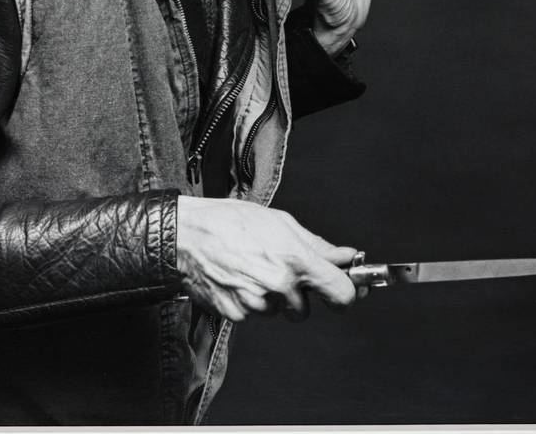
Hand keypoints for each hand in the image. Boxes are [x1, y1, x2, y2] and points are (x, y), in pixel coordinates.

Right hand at [176, 196, 364, 321]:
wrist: (187, 235)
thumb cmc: (231, 221)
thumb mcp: (281, 222)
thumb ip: (318, 245)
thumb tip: (346, 256)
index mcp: (295, 259)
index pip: (340, 293)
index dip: (348, 293)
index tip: (348, 290)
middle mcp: (279, 285)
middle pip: (306, 308)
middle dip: (299, 293)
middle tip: (280, 269)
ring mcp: (257, 303)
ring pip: (279, 311)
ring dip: (273, 297)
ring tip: (253, 268)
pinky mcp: (237, 315)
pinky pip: (255, 314)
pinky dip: (250, 301)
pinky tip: (238, 278)